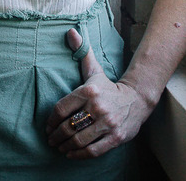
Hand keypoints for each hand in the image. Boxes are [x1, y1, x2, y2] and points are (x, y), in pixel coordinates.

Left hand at [45, 27, 154, 157]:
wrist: (137, 99)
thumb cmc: (108, 86)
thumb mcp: (93, 70)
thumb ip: (81, 52)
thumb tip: (70, 31)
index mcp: (89, 91)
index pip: (61, 108)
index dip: (51, 120)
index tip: (47, 126)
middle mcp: (98, 108)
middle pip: (69, 126)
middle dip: (56, 136)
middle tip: (50, 140)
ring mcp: (108, 124)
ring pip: (79, 139)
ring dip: (65, 146)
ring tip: (59, 147)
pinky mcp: (116, 137)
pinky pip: (93, 150)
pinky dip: (79, 154)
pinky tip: (71, 153)